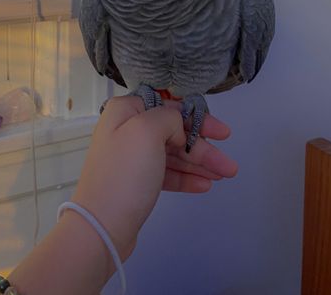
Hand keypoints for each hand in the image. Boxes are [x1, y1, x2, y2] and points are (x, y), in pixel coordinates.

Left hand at [71, 96, 237, 263]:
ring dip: (200, 163)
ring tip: (225, 175)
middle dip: (203, 146)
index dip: (195, 117)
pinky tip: (204, 184)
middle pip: (174, 132)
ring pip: (173, 154)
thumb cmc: (124, 174)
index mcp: (126, 111)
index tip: (219, 131)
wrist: (102, 226)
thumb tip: (176, 127)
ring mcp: (132, 157)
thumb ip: (168, 117)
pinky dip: (186, 177)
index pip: (167, 105)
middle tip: (228, 162)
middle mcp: (127, 130)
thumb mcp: (147, 130)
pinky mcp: (137, 182)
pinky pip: (167, 173)